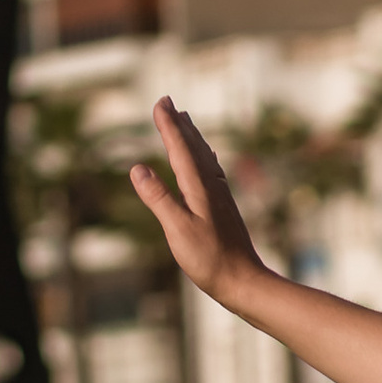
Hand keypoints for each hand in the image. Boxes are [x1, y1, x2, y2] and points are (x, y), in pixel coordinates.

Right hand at [128, 97, 269, 307]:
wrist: (244, 281)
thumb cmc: (210, 260)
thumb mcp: (178, 230)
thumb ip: (159, 199)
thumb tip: (137, 168)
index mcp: (199, 188)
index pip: (180, 149)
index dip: (168, 125)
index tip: (159, 102)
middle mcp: (212, 186)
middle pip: (194, 147)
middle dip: (179, 124)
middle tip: (168, 101)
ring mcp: (220, 197)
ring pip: (205, 157)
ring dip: (193, 136)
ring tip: (185, 120)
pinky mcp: (224, 208)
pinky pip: (212, 171)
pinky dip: (205, 157)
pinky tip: (206, 161)